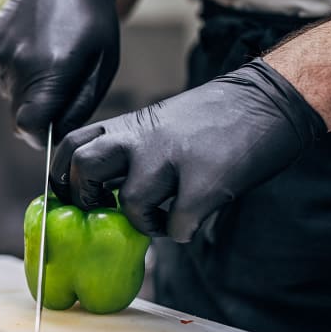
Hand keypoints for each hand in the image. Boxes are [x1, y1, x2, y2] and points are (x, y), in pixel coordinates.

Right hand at [0, 0, 119, 147]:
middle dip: (38, 113)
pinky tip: (32, 53)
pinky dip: (16, 76)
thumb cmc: (90, 20)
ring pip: (10, 99)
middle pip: (18, 117)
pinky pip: (1, 81)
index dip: (41, 137)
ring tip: (47, 62)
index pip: (30, 127)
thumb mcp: (102, 66)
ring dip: (28, 92)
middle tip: (58, 89)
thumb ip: (80, 106)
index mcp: (52, 70)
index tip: (52, 132)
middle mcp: (19, 65)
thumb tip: (58, 136)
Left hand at [51, 59, 326, 242]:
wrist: (268, 100)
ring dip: (142, 222)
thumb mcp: (155, 125)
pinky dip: (181, 231)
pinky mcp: (206, 182)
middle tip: (105, 210)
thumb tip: (97, 194)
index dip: (62, 176)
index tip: (72, 196)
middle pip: (83, 166)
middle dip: (87, 197)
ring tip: (160, 218)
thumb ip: (125, 152)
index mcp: (127, 126)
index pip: (70, 145)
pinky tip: (191, 221)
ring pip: (129, 202)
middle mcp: (142, 139)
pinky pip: (178, 224)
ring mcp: (173, 159)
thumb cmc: (209, 121)